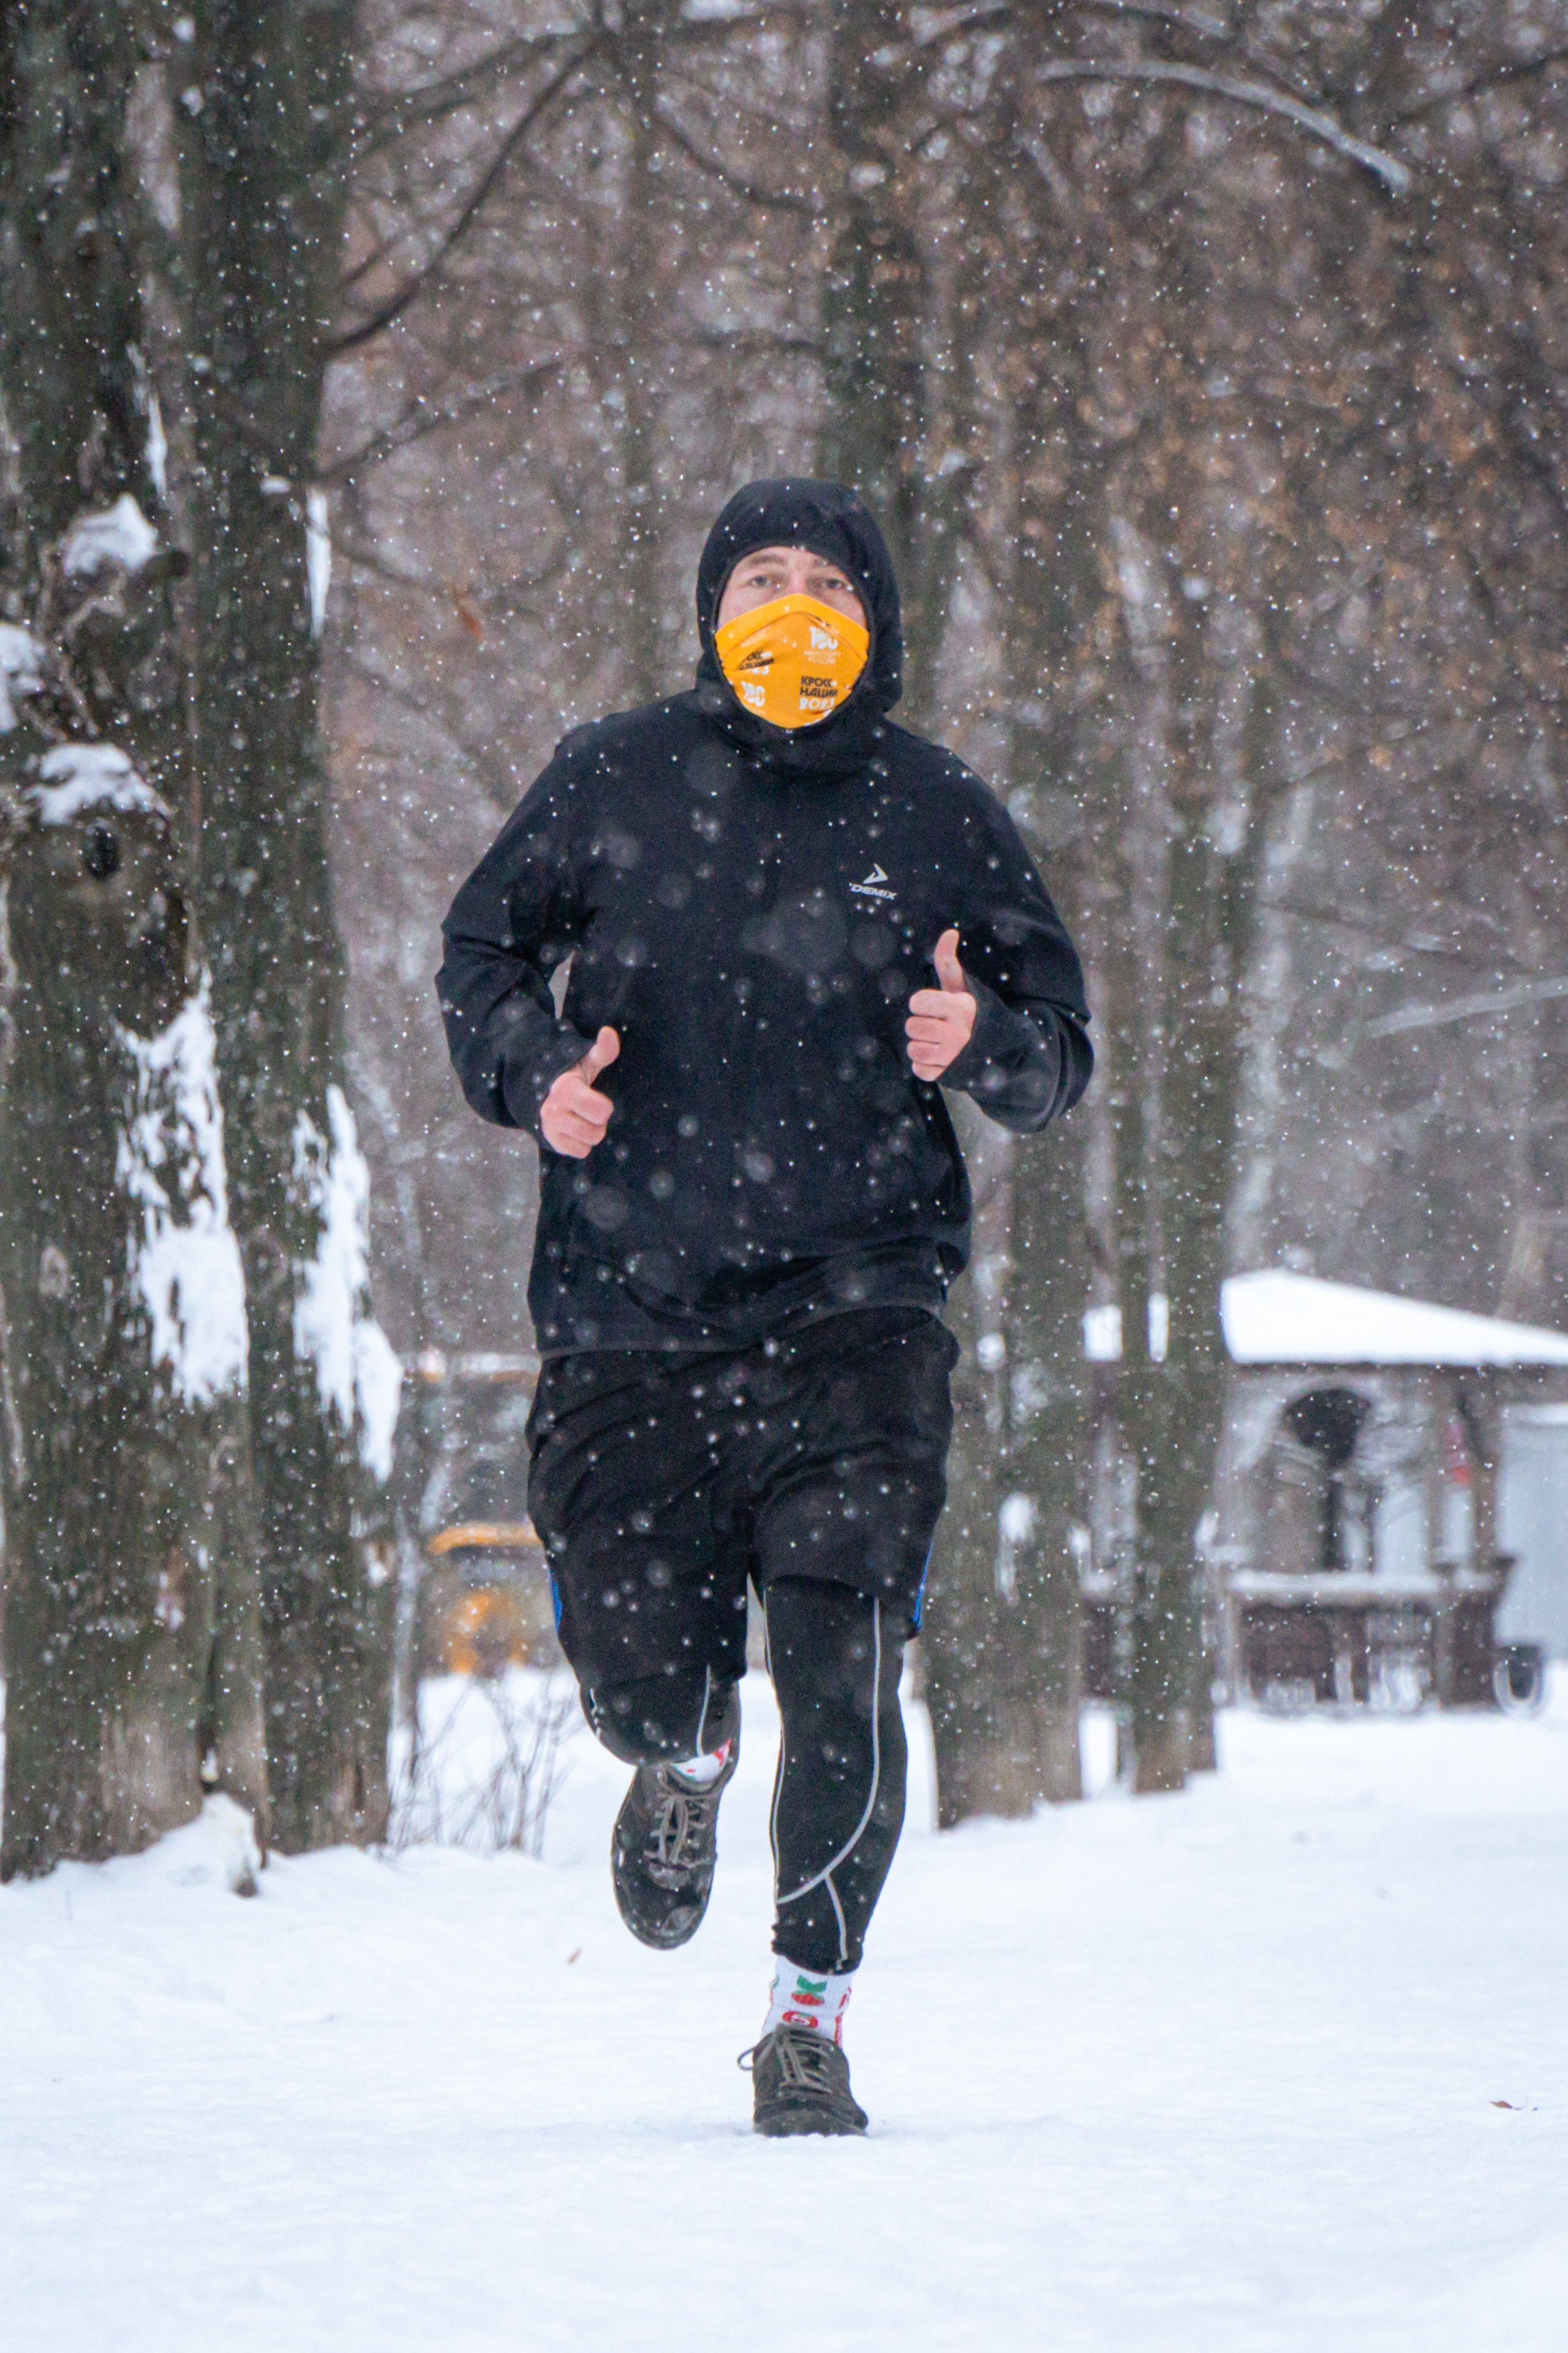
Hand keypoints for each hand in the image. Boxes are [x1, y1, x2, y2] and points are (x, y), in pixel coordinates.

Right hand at [540, 1027, 619, 1156]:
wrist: (539, 1090)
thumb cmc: (571, 1075)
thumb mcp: (586, 1061)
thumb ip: (603, 1050)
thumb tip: (609, 1032)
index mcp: (565, 1090)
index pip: (601, 1111)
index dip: (604, 1106)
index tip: (594, 1096)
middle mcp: (553, 1111)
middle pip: (597, 1131)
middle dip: (597, 1121)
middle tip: (588, 1109)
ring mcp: (550, 1128)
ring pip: (588, 1144)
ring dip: (590, 1133)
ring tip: (581, 1118)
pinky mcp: (550, 1142)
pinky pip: (579, 1152)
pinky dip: (581, 1144)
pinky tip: (574, 1129)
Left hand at [906, 928, 976, 1080]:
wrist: (999, 1047)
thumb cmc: (972, 1011)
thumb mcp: (962, 987)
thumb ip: (948, 961)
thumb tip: (949, 931)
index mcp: (960, 1008)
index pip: (918, 1001)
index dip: (922, 1002)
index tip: (934, 1006)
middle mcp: (957, 1033)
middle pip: (911, 1026)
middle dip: (921, 1024)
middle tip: (936, 1025)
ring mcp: (952, 1056)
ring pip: (912, 1049)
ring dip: (921, 1045)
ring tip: (936, 1041)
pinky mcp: (948, 1075)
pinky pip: (919, 1070)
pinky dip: (925, 1065)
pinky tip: (938, 1057)